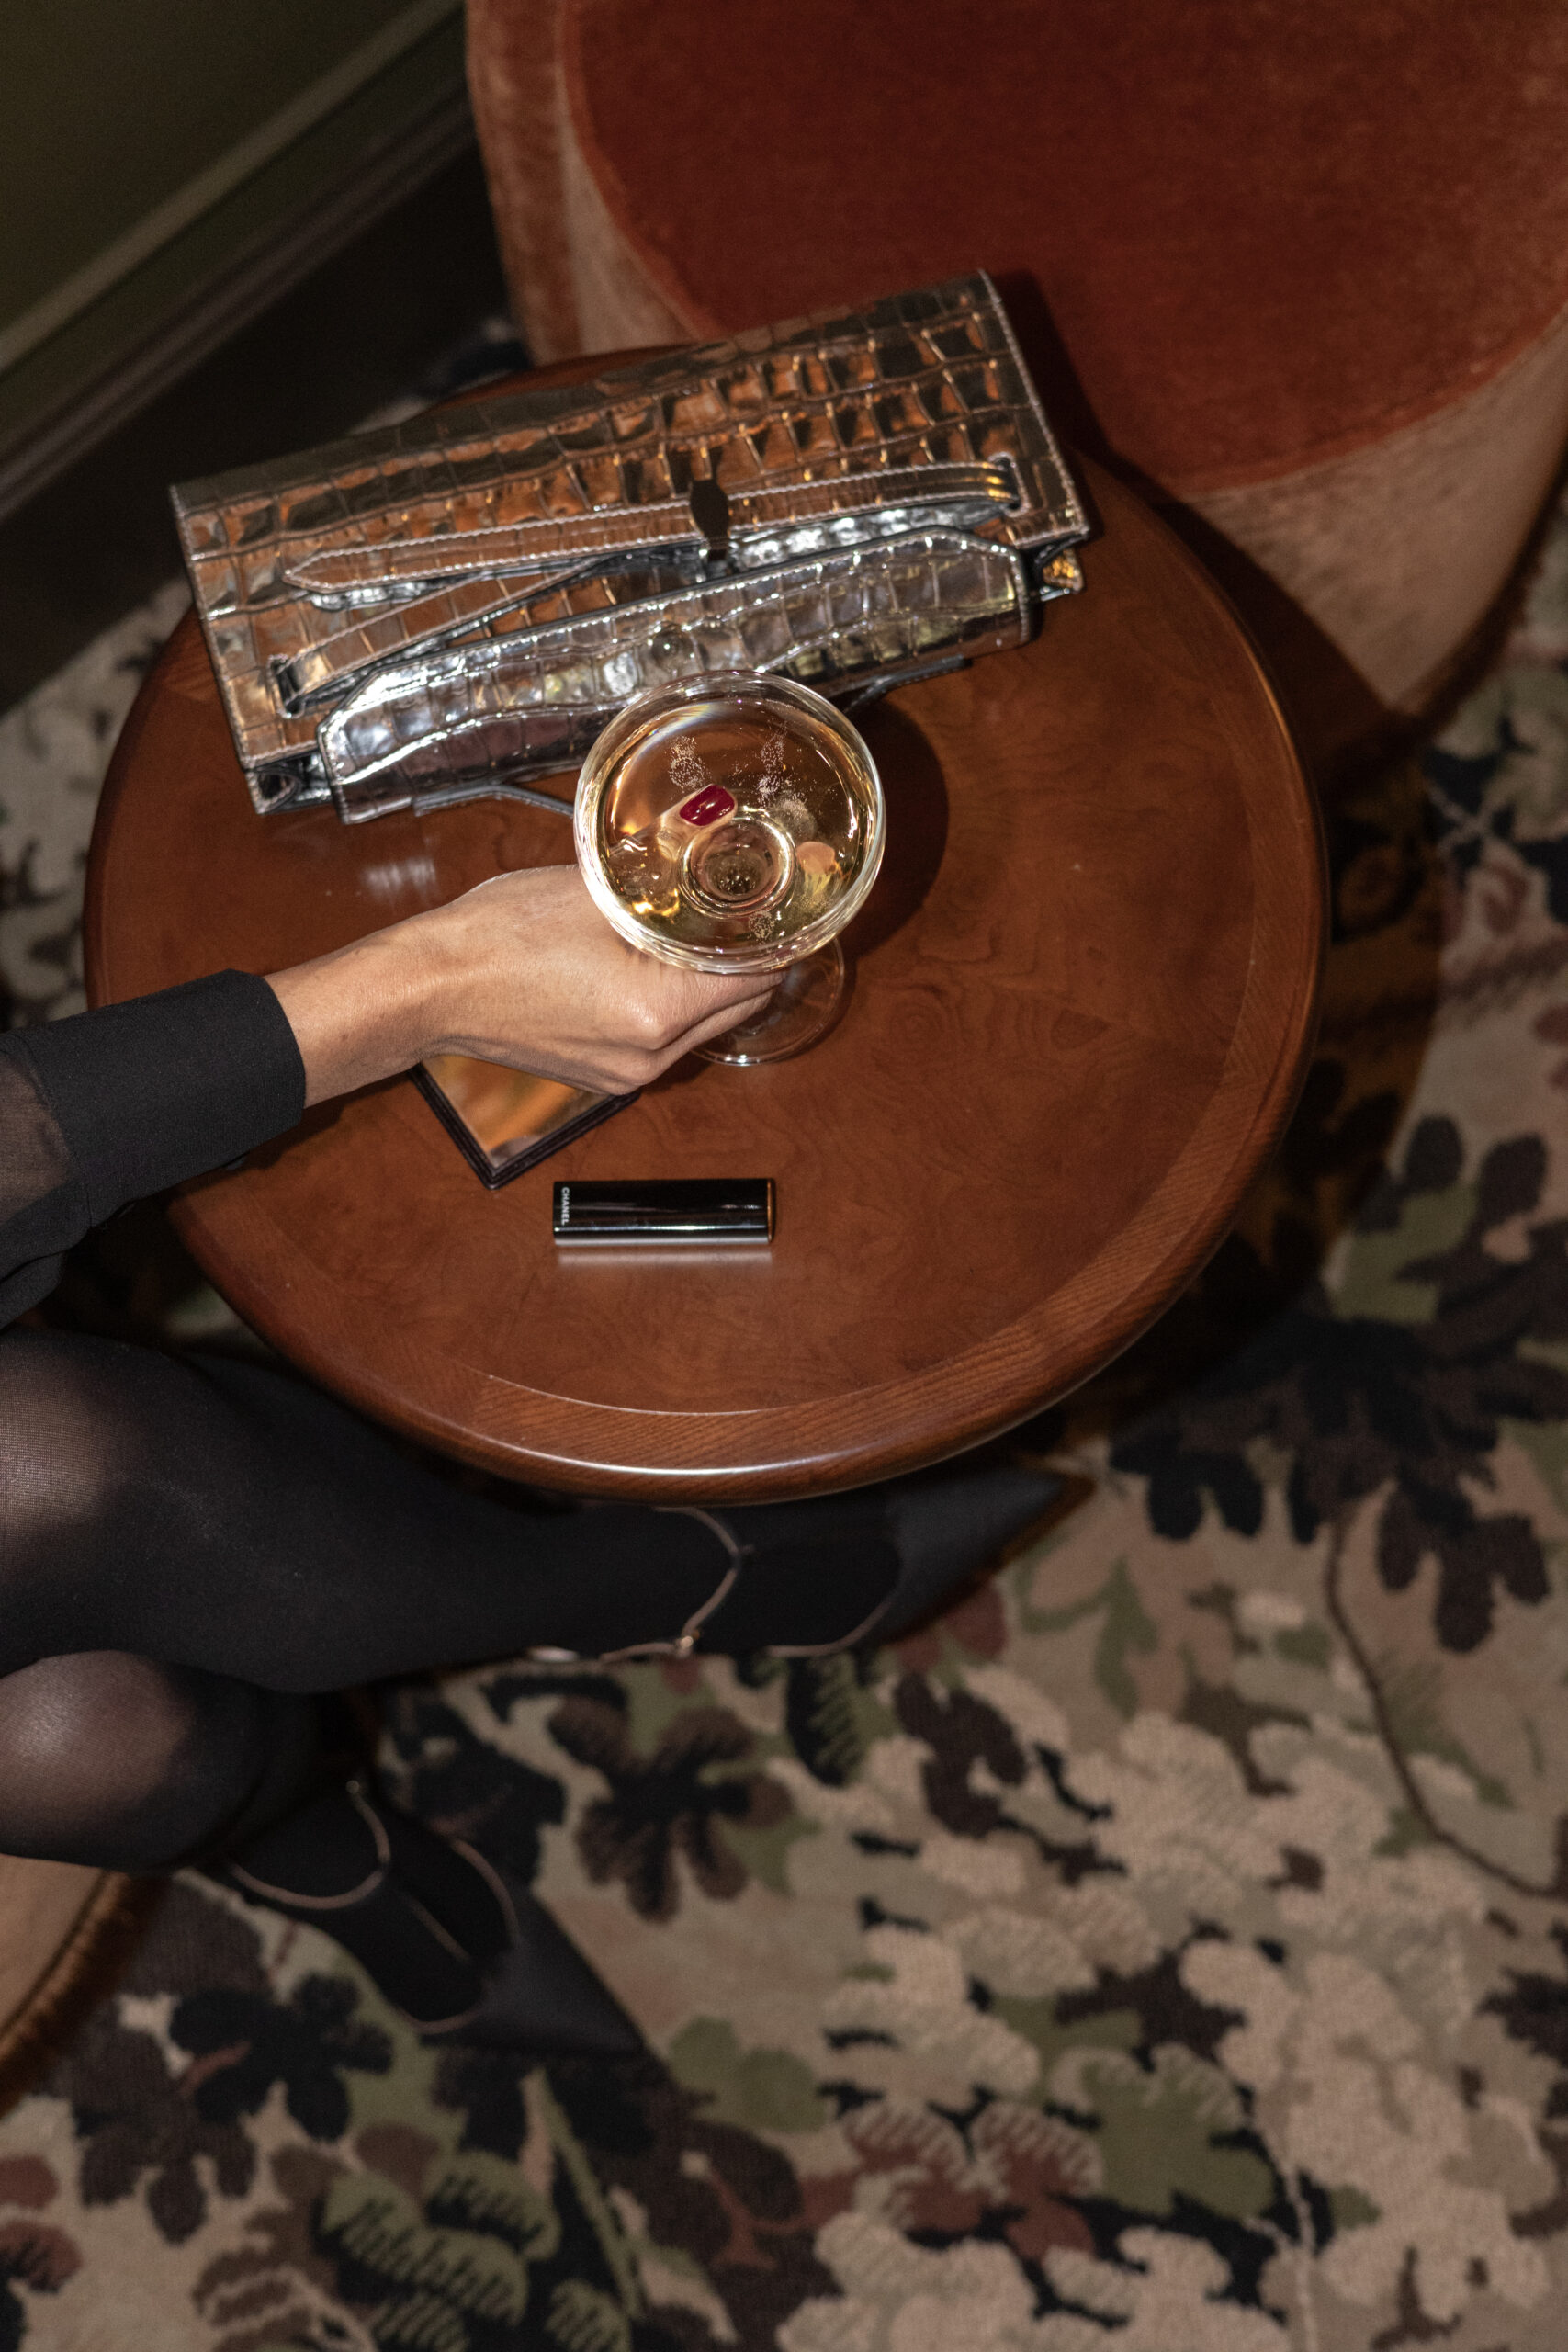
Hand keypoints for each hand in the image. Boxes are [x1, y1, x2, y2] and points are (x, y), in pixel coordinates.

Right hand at [267, 865, 773, 1105]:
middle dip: (747, 967)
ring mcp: (625, 1075)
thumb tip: (711, 872)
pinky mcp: (603, 1080)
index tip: (787, 913)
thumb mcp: (595, 892)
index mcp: (656, 1010)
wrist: (429, 985)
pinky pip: (662, 1042)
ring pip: (703, 1030)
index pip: (756, 981)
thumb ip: (663, 893)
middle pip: (738, 1012)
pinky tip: (650, 971)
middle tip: (749, 918)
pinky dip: (669, 1009)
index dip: (778, 944)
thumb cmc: (497, 934)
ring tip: (696, 941)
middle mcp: (649, 1056)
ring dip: (708, 990)